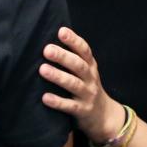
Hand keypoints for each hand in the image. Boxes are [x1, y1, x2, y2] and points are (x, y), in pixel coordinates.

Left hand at [40, 26, 124, 144]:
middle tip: (47, 49)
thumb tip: (47, 40)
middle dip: (63, 56)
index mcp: (90, 66)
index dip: (74, 40)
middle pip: (78, 65)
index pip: (84, 50)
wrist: (104, 116)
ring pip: (74, 84)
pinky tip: (45, 97)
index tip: (61, 31)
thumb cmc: (86, 87)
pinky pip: (70, 106)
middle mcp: (91, 79)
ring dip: (58, 76)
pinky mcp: (83, 111)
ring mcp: (88, 95)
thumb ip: (72, 58)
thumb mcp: (85, 71)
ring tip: (43, 69)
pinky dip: (58, 102)